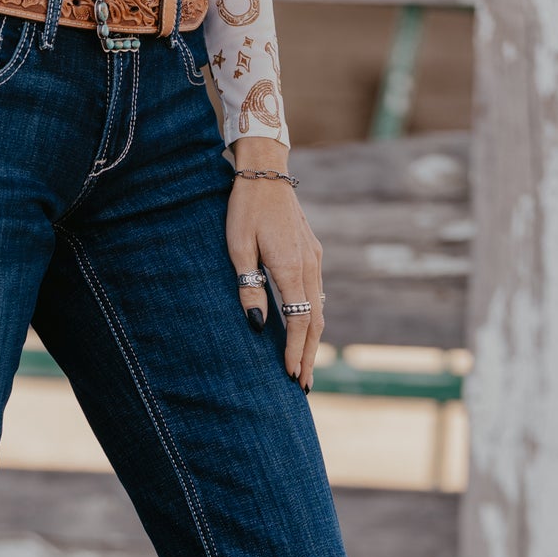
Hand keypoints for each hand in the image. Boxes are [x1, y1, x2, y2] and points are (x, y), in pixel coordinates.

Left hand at [226, 139, 323, 390]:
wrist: (265, 171)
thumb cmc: (244, 208)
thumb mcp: (238, 248)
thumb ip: (248, 286)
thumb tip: (256, 325)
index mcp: (291, 267)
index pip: (298, 321)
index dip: (295, 351)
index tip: (289, 375)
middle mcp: (309, 265)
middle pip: (315, 322)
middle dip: (309, 355)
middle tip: (303, 385)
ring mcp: (314, 259)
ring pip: (319, 309)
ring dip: (313, 340)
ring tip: (305, 366)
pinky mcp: (312, 253)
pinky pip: (316, 294)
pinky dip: (313, 319)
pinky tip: (305, 332)